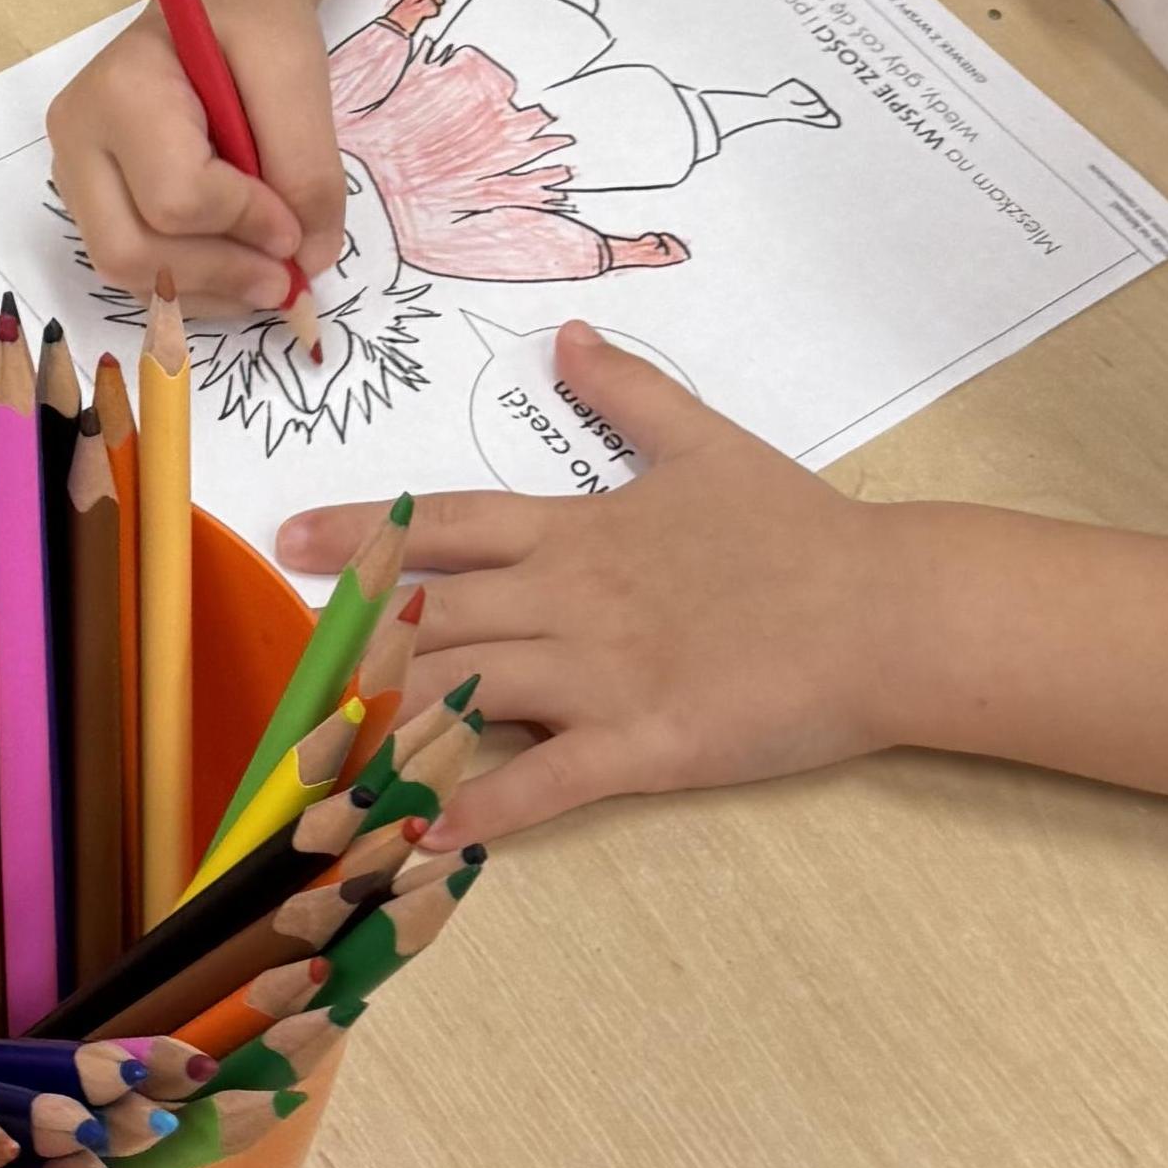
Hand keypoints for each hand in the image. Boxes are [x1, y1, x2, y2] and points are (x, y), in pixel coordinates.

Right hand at [47, 0, 343, 317]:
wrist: (220, 5)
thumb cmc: (253, 24)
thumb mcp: (296, 72)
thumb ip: (307, 167)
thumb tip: (309, 260)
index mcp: (120, 87)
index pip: (176, 195)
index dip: (247, 224)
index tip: (300, 226)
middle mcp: (78, 137)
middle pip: (131, 249)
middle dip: (220, 275)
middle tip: (289, 278)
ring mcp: (76, 175)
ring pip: (127, 273)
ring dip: (209, 291)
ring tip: (270, 274)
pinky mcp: (93, 203)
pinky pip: (133, 272)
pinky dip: (192, 287)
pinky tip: (238, 269)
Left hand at [280, 326, 900, 833]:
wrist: (885, 609)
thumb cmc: (797, 530)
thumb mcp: (704, 442)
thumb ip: (628, 391)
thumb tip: (568, 334)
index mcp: (578, 530)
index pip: (448, 525)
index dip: (365, 531)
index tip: (290, 539)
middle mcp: (571, 600)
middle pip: (435, 616)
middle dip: (353, 640)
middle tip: (281, 663)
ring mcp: (604, 675)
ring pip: (468, 693)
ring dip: (390, 723)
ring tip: (318, 753)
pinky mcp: (645, 744)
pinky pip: (545, 780)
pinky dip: (482, 807)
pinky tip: (423, 834)